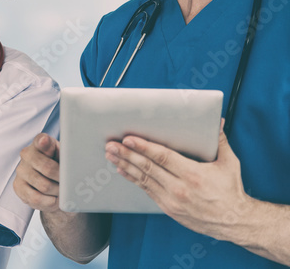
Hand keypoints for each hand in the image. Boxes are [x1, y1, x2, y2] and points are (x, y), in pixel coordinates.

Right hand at [14, 133, 61, 211]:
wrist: (52, 185)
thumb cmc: (60, 168)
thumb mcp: (66, 158)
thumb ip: (66, 155)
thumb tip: (67, 160)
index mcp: (41, 143)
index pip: (42, 141)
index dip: (44, 143)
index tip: (46, 142)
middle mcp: (27, 154)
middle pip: (48, 168)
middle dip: (62, 179)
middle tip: (71, 184)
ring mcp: (21, 170)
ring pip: (44, 186)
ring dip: (58, 192)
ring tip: (64, 193)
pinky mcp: (18, 186)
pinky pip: (36, 199)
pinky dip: (49, 202)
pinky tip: (55, 200)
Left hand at [105, 121, 255, 241]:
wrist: (234, 222)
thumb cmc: (231, 191)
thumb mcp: (229, 164)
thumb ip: (220, 141)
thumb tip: (217, 121)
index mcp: (193, 175)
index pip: (163, 158)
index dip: (144, 147)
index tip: (128, 139)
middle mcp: (180, 188)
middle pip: (147, 168)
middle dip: (126, 154)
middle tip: (111, 145)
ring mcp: (172, 200)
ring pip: (143, 179)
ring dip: (125, 165)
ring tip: (110, 155)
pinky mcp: (168, 208)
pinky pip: (146, 190)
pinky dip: (133, 179)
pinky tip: (122, 170)